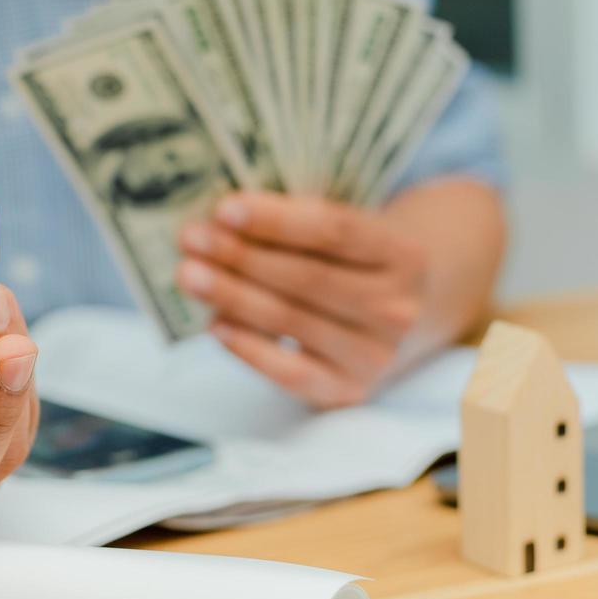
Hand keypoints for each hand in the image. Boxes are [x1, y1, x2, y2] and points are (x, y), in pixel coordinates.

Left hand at [176, 192, 427, 408]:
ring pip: (292, 320)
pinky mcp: (347, 390)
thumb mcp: (353, 231)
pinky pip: (290, 372)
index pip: (335, 230)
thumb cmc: (359, 261)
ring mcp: (375, 355)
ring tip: (189, 274)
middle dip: (241, 256)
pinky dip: (249, 348)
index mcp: (404, 252)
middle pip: (308, 278)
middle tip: (191, 238)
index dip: (277, 220)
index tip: (224, 208)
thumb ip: (301, 222)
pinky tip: (215, 325)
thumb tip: (221, 221)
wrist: (409, 313)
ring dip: (232, 296)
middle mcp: (398, 308)